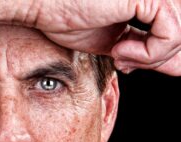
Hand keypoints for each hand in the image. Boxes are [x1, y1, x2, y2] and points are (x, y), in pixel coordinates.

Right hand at [31, 0, 180, 75]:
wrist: (44, 6)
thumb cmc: (68, 20)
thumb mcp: (115, 43)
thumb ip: (145, 51)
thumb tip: (180, 67)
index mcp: (146, 2)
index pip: (175, 31)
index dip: (161, 55)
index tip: (129, 62)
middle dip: (157, 58)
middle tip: (124, 62)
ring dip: (150, 58)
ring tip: (120, 56)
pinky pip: (170, 34)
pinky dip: (148, 53)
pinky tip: (119, 50)